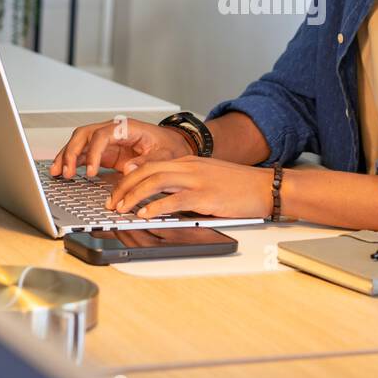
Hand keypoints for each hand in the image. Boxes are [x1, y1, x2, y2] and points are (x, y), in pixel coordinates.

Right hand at [53, 117, 192, 177]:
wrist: (174, 145)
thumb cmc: (170, 147)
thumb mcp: (166, 156)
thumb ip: (148, 162)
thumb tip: (129, 169)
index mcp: (128, 128)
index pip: (102, 135)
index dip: (93, 152)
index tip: (90, 171)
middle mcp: (114, 130)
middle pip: (85, 134)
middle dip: (72, 151)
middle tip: (66, 171)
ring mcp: (108, 141)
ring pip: (80, 142)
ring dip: (67, 156)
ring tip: (58, 172)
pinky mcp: (106, 152)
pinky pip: (83, 153)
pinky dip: (72, 161)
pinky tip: (62, 171)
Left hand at [107, 156, 275, 219]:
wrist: (266, 186)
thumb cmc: (241, 185)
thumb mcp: (209, 177)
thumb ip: (187, 182)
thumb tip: (165, 198)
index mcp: (189, 162)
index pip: (151, 165)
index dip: (130, 177)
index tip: (118, 190)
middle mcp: (190, 167)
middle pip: (147, 171)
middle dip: (124, 186)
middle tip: (112, 202)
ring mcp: (197, 180)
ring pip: (154, 182)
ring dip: (133, 196)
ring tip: (121, 209)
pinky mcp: (205, 196)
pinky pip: (173, 200)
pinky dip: (154, 208)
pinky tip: (144, 215)